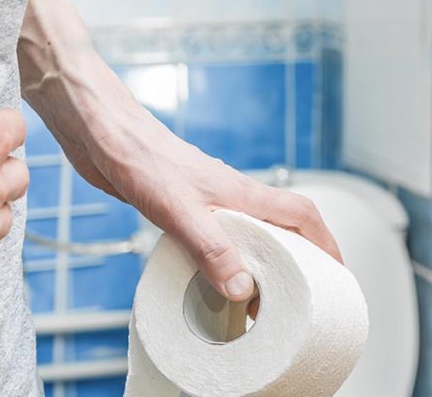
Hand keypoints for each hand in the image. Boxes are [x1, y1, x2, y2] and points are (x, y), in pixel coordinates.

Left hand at [16, 0, 339, 304]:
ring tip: (251, 304)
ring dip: (254, 264)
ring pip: (242, 233)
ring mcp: (199, 199)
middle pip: (277, 227)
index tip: (338, 276)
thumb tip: (243, 289)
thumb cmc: (132, 152)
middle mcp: (224, 195)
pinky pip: (208, 236)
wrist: (93, 126)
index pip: (299, 214)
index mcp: (236, 192)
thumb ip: (210, 247)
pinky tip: (201, 279)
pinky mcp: (171, 204)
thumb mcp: (175, 208)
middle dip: (295, 262)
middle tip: (297, 303)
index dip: (326, 243)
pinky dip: (217, 259)